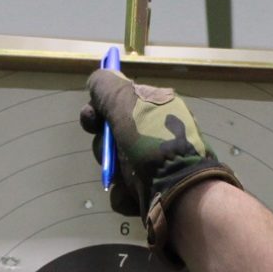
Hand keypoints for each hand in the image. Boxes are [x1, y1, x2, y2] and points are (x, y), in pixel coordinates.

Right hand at [80, 69, 239, 252]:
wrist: (180, 193)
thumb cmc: (153, 143)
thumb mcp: (127, 103)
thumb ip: (107, 87)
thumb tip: (98, 76)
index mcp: (155, 109)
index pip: (117, 103)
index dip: (99, 110)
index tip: (92, 119)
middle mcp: (154, 135)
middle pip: (110, 137)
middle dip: (105, 146)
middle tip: (112, 151)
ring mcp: (153, 165)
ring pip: (114, 166)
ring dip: (114, 172)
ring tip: (128, 177)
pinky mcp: (150, 193)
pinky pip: (122, 191)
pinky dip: (125, 195)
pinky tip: (135, 195)